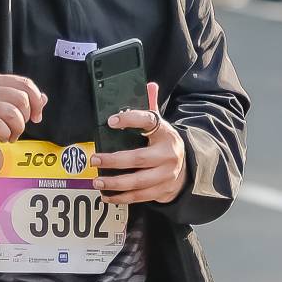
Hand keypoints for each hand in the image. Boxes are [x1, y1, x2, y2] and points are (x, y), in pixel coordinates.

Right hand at [0, 71, 47, 145]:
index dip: (36, 100)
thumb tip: (43, 98)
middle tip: (19, 127)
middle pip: (21, 99)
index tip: (37, 116)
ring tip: (11, 135)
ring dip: (17, 129)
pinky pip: (0, 126)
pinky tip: (2, 138)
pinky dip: (6, 135)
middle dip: (26, 118)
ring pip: (12, 113)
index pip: (24, 83)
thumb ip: (20, 98)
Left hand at [96, 81, 188, 204]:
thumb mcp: (161, 125)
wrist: (188, 168)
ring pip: (138, 181)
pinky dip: (121, 198)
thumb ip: (152, 106)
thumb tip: (149, 84)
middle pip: (139, 158)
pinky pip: (139, 196)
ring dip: (115, 183)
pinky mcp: (162, 190)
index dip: (130, 119)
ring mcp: (166, 174)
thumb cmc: (164, 144)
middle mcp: (168, 154)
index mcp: (165, 133)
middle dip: (114, 160)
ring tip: (96, 180)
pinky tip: (106, 195)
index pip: (148, 121)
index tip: (110, 121)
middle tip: (94, 159)